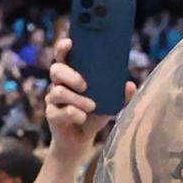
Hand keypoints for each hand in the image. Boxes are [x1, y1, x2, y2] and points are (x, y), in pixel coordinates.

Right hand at [46, 36, 135, 166]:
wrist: (81, 140)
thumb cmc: (94, 115)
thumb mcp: (110, 103)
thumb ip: (120, 94)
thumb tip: (130, 85)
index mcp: (70, 75)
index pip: (63, 56)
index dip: (63, 47)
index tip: (71, 43)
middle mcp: (58, 84)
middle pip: (56, 70)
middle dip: (70, 75)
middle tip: (85, 85)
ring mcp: (53, 99)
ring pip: (58, 92)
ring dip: (77, 99)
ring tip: (91, 106)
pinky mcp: (52, 115)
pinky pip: (61, 111)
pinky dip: (75, 114)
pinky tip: (82, 117)